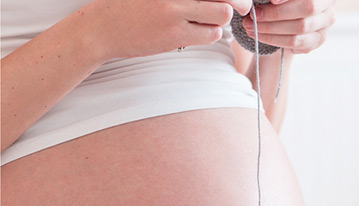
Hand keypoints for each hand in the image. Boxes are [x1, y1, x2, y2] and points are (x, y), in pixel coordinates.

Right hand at [82, 0, 253, 60]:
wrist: (102, 28)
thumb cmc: (131, 6)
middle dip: (240, 3)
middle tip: (241, 8)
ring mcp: (175, 9)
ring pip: (222, 15)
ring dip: (220, 20)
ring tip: (207, 21)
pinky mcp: (175, 33)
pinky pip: (211, 34)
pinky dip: (210, 34)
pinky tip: (197, 32)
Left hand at [243, 0, 336, 53]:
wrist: (288, 16)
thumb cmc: (281, 2)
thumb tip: (272, 0)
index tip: (271, 0)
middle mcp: (328, 7)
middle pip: (307, 9)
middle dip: (276, 13)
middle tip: (253, 15)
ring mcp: (325, 25)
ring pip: (300, 29)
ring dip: (271, 29)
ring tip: (250, 27)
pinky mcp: (318, 40)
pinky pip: (297, 44)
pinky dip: (276, 40)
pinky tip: (261, 36)